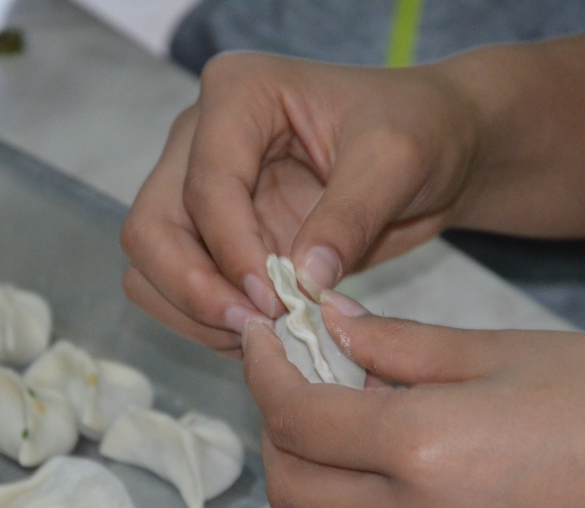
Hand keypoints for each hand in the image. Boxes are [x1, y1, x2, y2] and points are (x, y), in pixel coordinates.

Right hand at [120, 53, 479, 356]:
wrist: (434, 148)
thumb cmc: (419, 129)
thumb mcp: (397, 162)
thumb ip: (349, 217)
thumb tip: (302, 281)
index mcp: (238, 93)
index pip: (206, 184)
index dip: (232, 251)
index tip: (276, 300)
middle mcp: (200, 137)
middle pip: (151, 227)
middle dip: (192, 288)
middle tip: (255, 329)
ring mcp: (199, 188)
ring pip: (150, 263)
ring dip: (191, 311)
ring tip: (261, 337)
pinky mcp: (214, 234)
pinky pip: (177, 285)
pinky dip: (204, 320)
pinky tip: (261, 332)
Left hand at [242, 293, 584, 507]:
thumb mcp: (512, 352)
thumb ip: (404, 345)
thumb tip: (333, 326)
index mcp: (425, 451)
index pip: (296, 417)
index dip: (263, 368)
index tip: (264, 333)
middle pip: (292, 489)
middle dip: (277, 427)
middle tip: (300, 369)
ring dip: (323, 461)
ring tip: (363, 398)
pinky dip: (373, 491)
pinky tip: (413, 444)